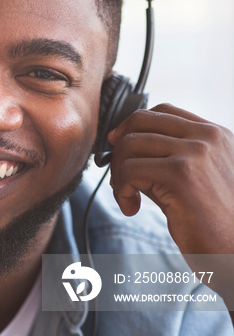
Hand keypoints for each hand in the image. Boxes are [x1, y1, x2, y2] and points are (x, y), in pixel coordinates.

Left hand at [108, 104, 233, 301]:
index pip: (162, 111)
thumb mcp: (194, 179)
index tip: (119, 148)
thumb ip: (164, 159)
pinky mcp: (181, 174)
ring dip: (118, 173)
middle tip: (120, 177)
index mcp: (215, 135)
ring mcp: (196, 153)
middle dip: (120, 148)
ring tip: (128, 197)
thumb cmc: (216, 223)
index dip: (133, 127)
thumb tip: (119, 147)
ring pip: (129, 144)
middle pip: (140, 121)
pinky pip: (130, 170)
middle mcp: (207, 137)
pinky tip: (131, 208)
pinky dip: (121, 190)